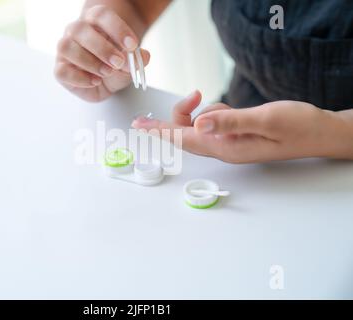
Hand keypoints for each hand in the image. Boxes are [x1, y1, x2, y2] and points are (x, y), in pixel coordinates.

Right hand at [55, 5, 149, 101]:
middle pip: (81, 29)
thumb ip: (136, 59)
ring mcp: (66, 50)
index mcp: (94, 21)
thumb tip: (143, 57)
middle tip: (119, 62)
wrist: (105, 82)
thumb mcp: (130, 63)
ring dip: (89, 61)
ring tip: (107, 73)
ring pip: (66, 47)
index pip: (101, 15)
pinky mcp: (61, 69)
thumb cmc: (114, 66)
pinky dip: (80, 78)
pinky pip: (62, 71)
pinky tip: (95, 81)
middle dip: (102, 48)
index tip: (132, 45)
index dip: (117, 28)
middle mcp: (76, 31)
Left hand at [132, 91, 344, 162]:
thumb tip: (198, 124)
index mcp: (227, 148)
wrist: (321, 132)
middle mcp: (224, 149)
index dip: (160, 131)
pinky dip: (218, 111)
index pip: (184, 140)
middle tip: (196, 93)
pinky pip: (215, 121)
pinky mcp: (236, 135)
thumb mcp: (266, 119)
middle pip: (187, 132)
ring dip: (207, 110)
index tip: (139, 127)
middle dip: (183, 112)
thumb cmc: (299, 127)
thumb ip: (231, 121)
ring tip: (235, 107)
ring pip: (201, 124)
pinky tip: (234, 110)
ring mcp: (230, 143)